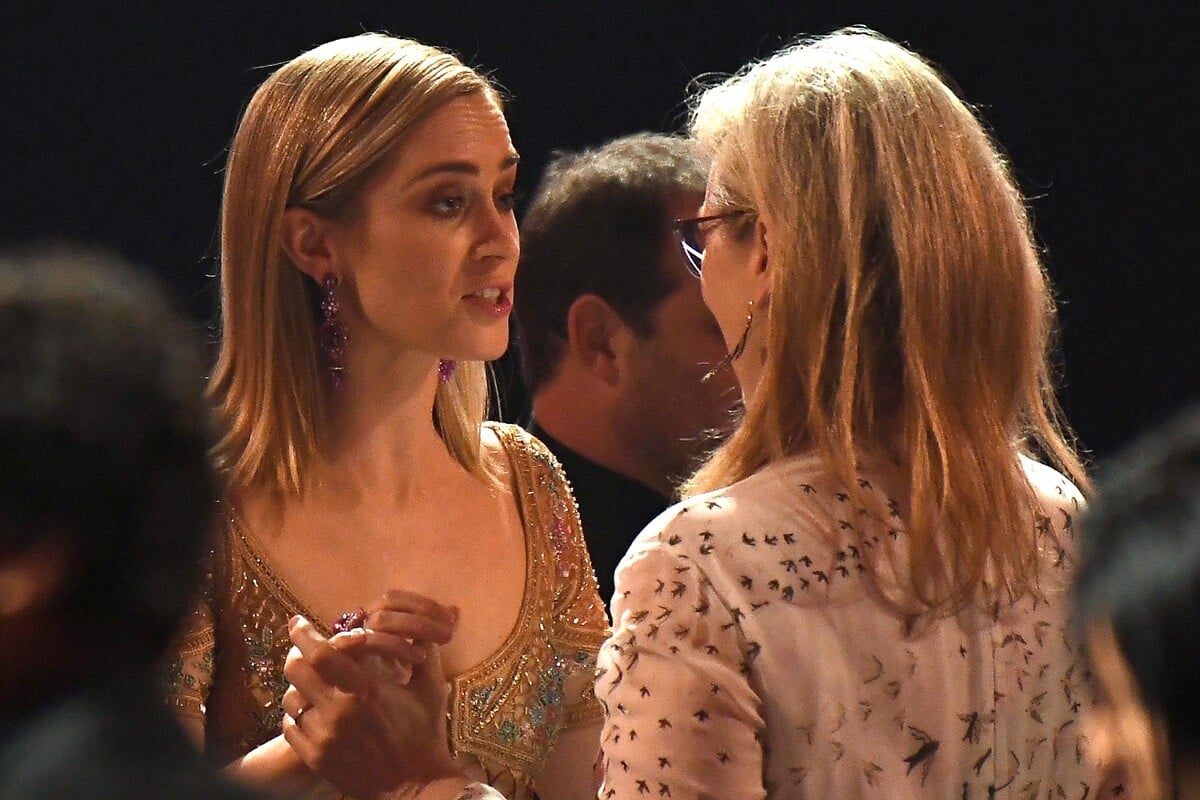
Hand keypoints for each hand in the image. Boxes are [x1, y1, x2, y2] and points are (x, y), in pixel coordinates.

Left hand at [280, 592, 460, 796]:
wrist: (416, 785)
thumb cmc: (425, 733)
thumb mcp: (430, 689)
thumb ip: (424, 653)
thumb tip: (421, 627)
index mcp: (366, 690)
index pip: (320, 653)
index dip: (304, 634)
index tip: (298, 623)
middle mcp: (339, 712)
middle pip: (296, 671)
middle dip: (296, 655)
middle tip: (304, 651)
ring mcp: (324, 738)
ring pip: (290, 698)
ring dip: (298, 686)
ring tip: (312, 684)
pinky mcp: (316, 758)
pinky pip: (290, 727)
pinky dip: (297, 714)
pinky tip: (313, 712)